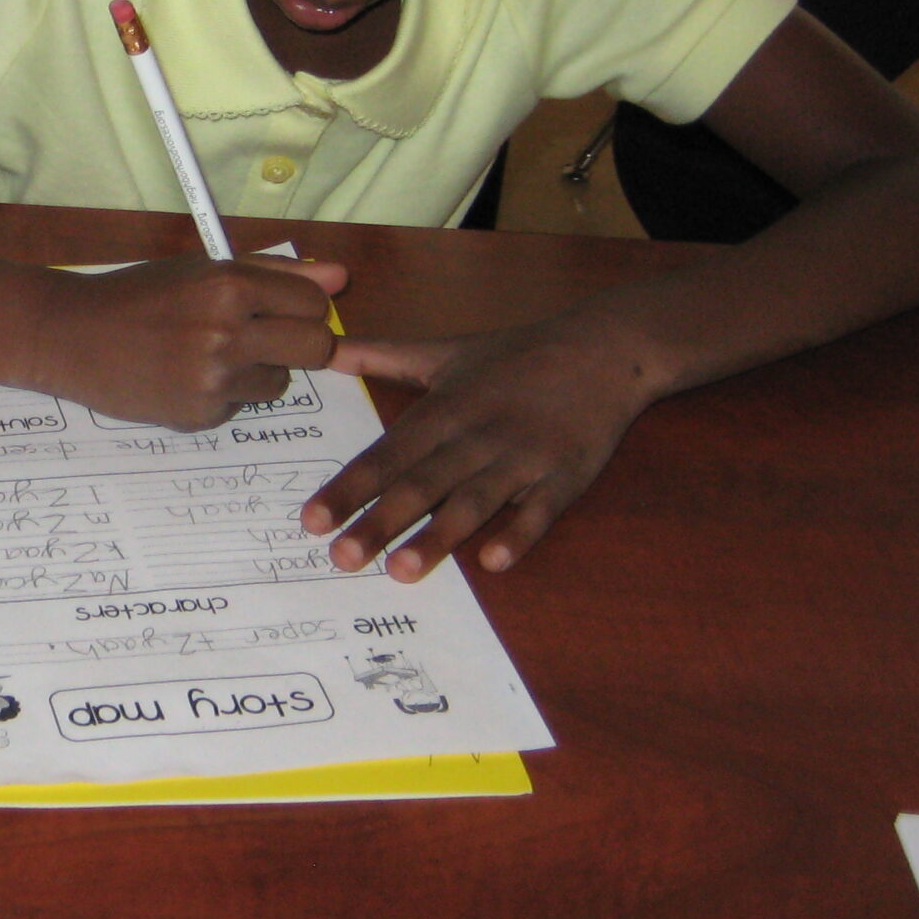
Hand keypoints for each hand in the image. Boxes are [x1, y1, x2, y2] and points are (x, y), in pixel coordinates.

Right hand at [27, 256, 345, 431]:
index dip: (304, 309)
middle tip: (263, 338)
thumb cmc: (138, 295)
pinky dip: (223, 394)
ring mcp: (213, 380)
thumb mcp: (202, 269)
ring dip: (258, 371)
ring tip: (207, 355)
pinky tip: (183, 377)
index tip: (281, 309)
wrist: (70, 336)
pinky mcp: (199, 415)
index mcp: (228, 286)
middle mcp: (225, 333)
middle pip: (315, 349)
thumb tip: (340, 279)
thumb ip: (275, 273)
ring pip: (280, 382)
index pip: (314, 306)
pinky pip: (240, 406)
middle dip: (300, 344)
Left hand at [306, 321, 653, 580]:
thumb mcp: (444, 351)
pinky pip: (540, 510)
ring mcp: (523, 458)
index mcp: (444, 409)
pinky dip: (518, 534)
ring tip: (402, 571)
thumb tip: (323, 347)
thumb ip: (380, 355)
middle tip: (343, 558)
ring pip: (474, 502)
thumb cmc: (516, 355)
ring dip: (438, 536)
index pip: (386, 455)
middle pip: (421, 484)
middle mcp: (477, 435)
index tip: (312, 520)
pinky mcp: (565, 476)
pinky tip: (493, 563)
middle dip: (380, 521)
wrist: (606, 349)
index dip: (348, 487)